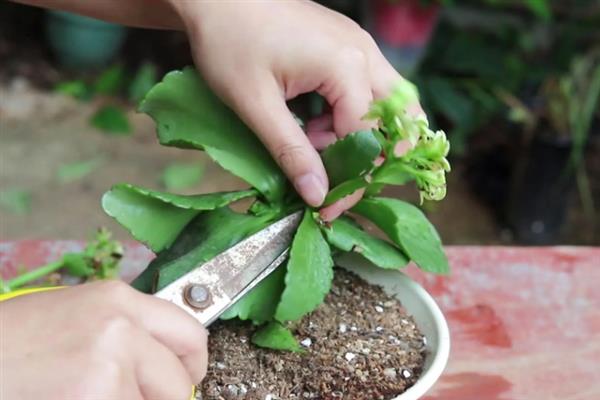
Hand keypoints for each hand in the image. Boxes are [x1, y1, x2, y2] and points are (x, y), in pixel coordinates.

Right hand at [0, 281, 207, 399]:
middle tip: (140, 398)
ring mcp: (111, 362)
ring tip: (92, 396)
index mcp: (119, 299)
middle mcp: (122, 325)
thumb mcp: (77, 317)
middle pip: (182, 380)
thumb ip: (124, 335)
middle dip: (167, 399)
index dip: (191, 366)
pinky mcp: (96, 394)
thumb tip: (158, 364)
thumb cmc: (11, 342)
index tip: (182, 381)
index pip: (190, 333)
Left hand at [169, 0, 411, 211]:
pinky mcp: (346, 44)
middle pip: (397, 118)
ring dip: (362, 135)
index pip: (367, 138)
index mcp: (347, 66)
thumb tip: (318, 195)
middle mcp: (364, 53)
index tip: (327, 208)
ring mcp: (359, 44)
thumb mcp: (256, 104)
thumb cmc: (229, 42)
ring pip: (388, 102)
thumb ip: (291, 151)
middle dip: (371, 158)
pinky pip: (367, 88)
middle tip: (337, 181)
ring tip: (317, 145)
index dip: (350, 180)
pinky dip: (350, 115)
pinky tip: (315, 124)